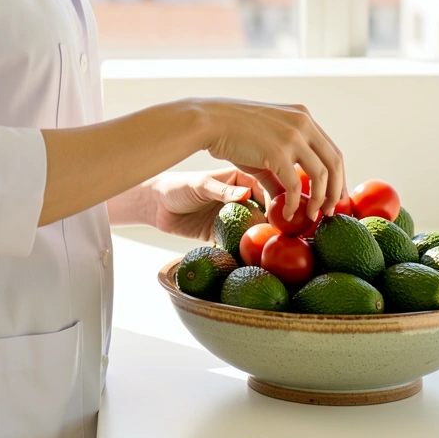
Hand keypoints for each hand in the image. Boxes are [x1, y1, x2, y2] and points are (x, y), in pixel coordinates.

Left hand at [148, 168, 284, 241]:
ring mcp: (231, 216)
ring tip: (270, 246)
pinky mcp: (221, 234)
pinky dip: (245, 249)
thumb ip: (222, 190)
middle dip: (272, 220)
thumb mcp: (200, 185)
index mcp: (236, 180)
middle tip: (280, 232)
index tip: (281, 210)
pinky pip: (238, 242)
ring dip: (260, 236)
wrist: (157, 206)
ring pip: (252, 227)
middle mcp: (238, 198)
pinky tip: (253, 257)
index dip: (274, 198)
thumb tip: (247, 194)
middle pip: (262, 209)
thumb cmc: (178, 186)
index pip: (262, 187)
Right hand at [186, 97, 346, 223]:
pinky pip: (295, 186)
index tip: (334, 195)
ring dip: (320, 200)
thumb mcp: (267, 141)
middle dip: (336, 191)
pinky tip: (288, 214)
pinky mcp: (278, 152)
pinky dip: (294, 204)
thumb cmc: (233, 131)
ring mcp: (292, 137)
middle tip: (330, 211)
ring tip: (313, 216)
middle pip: (334, 162)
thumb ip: (284, 162)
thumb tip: (292, 193)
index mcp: (303, 116)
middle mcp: (303, 123)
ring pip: (321, 175)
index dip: (338, 176)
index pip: (332, 150)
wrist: (209, 121)